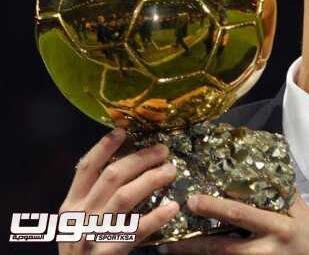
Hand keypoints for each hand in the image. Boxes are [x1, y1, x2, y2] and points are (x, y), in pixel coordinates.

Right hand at [58, 128, 179, 254]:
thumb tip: (126, 165)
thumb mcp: (79, 221)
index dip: (104, 147)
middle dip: (140, 159)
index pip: (86, 168)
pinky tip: (173, 207)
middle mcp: (80, 216)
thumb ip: (94, 197)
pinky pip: (136, 230)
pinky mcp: (108, 252)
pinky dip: (156, 217)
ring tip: (171, 171)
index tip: (123, 130)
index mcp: (71, 205)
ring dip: (150, 180)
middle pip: (111, 177)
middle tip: (163, 150)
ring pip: (124, 197)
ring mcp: (93, 234)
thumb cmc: (85, 248)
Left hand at [157, 194, 308, 254]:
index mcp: (278, 225)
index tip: (192, 200)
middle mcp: (267, 248)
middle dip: (195, 242)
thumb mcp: (302, 212)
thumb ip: (281, 193)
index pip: (242, 214)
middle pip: (225, 247)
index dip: (216, 207)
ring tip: (168, 251)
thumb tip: (259, 168)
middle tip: (167, 238)